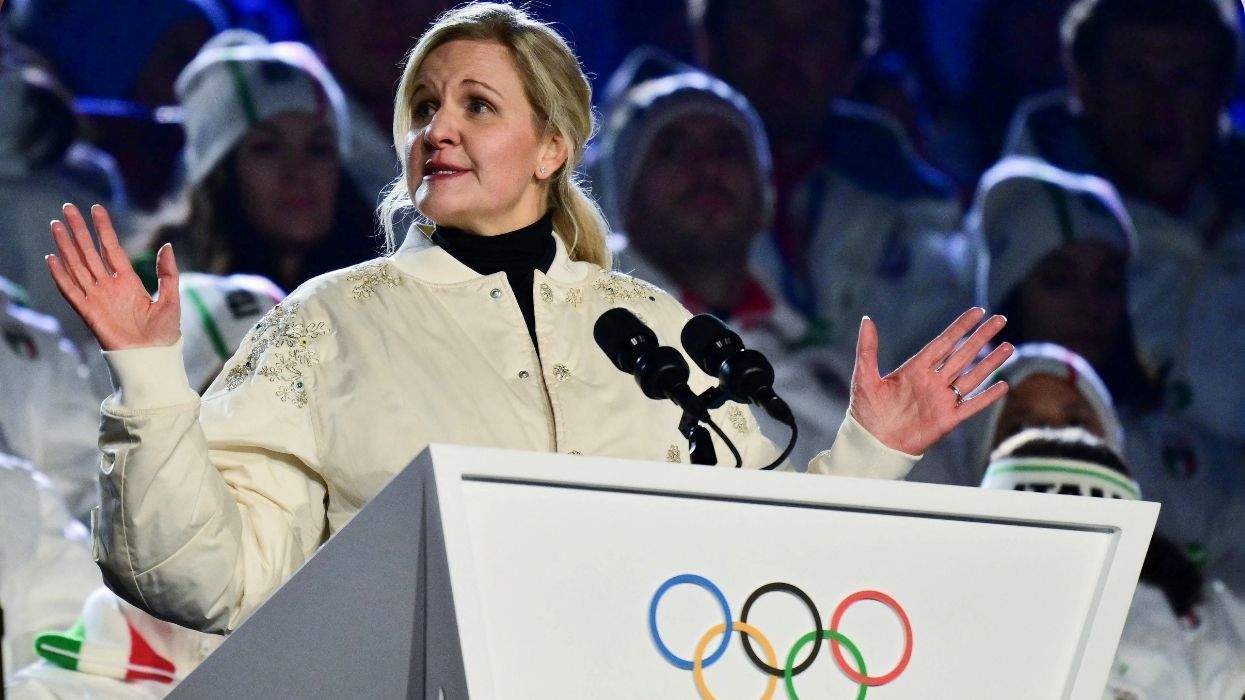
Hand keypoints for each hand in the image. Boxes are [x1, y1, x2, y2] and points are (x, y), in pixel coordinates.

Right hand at [45, 203, 180, 350]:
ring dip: (66, 247)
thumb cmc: (164, 333)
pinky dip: (61, 276)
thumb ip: (167, 273)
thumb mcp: (171, 298)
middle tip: (67, 208)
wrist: (154, 358)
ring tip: (56, 225)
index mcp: (128, 282)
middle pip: (90, 253)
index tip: (96, 209)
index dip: (103, 229)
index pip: (112, 248)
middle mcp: (109, 287)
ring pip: (77, 266)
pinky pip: (72, 291)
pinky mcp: (89, 313)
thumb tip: (167, 245)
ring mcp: (98, 298)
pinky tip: (52, 258)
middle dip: (79, 230)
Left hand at [849, 308, 1012, 454]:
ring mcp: (941, 400)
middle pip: (963, 354)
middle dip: (982, 337)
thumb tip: (866, 319)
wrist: (872, 443)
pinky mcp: (947, 419)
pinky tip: (1003, 385)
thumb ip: (868, 348)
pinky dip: (987, 397)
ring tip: (1009, 346)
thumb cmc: (866, 411)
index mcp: (915, 368)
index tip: (978, 311)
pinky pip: (971, 406)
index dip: (961, 327)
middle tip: (1001, 320)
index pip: (944, 342)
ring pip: (972, 377)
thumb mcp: (864, 376)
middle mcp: (932, 381)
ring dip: (990, 362)